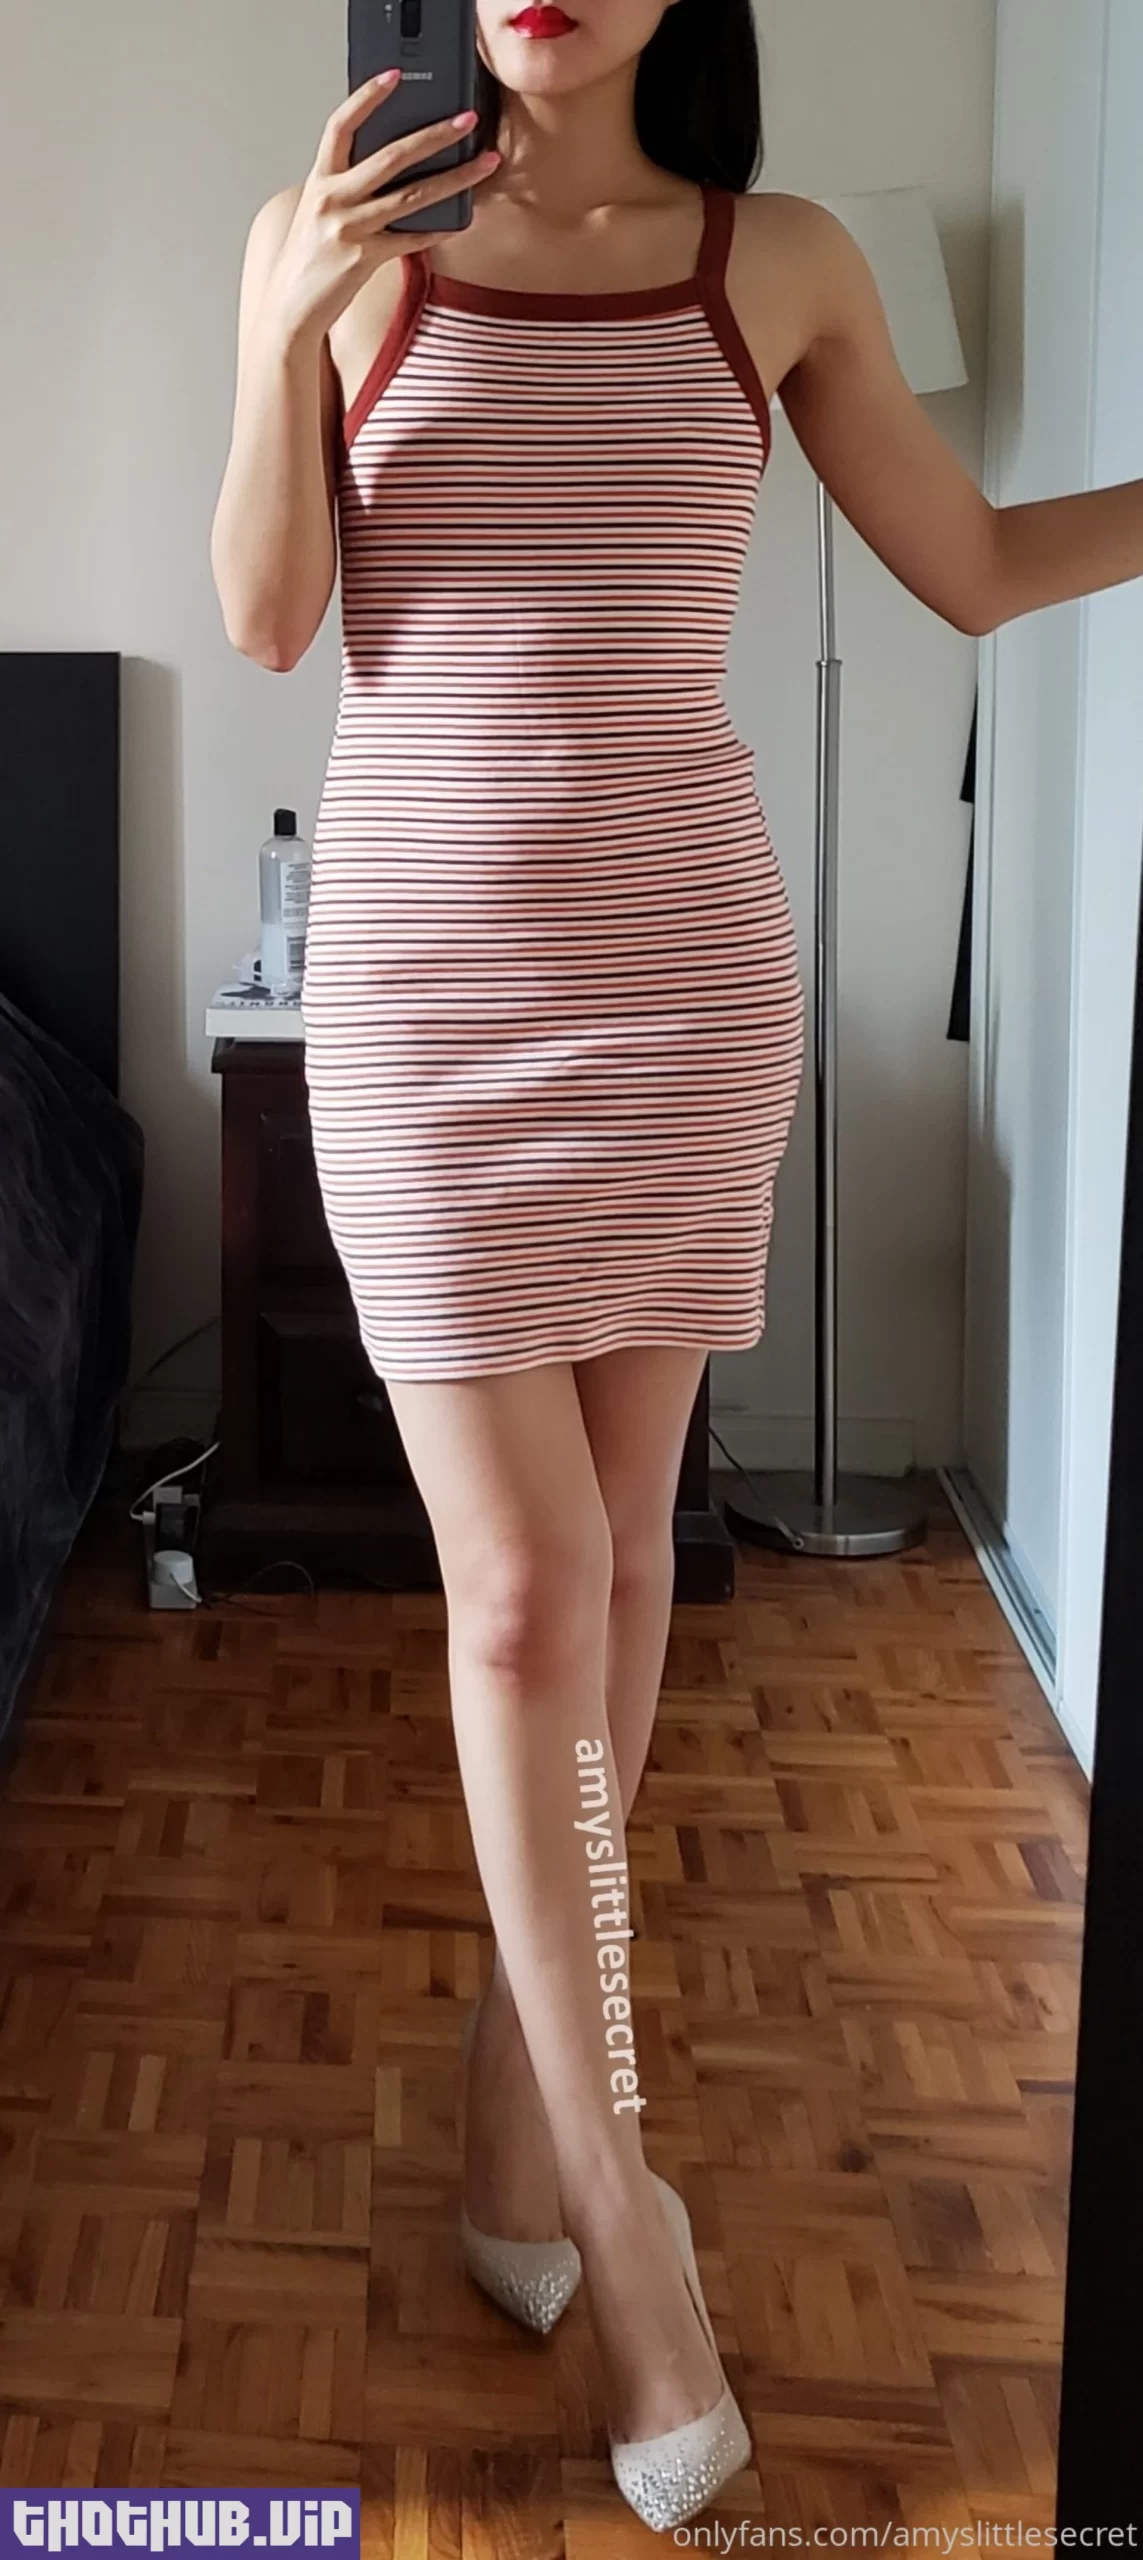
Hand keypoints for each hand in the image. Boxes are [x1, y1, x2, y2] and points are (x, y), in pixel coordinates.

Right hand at [266, 70, 499, 345]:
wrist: (290, 308)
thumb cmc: (309, 256)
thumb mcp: (320, 209)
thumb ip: (348, 183)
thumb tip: (398, 162)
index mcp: (320, 179)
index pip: (341, 125)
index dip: (366, 96)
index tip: (394, 76)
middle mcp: (332, 199)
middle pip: (391, 156)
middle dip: (435, 134)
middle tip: (468, 119)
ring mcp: (349, 229)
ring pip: (412, 195)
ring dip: (455, 178)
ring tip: (485, 164)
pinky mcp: (364, 259)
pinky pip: (412, 239)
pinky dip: (440, 228)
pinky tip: (464, 219)